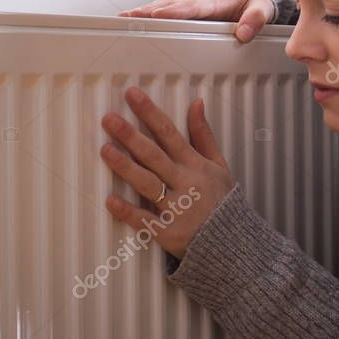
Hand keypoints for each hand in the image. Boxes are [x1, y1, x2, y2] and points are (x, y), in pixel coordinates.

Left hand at [99, 86, 235, 259]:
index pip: (170, 133)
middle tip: (109, 119)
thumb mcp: (219, 165)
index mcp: (196, 165)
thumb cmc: (221, 200)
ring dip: (126, 167)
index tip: (132, 95)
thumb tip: (196, 102)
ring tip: (105, 150)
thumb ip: (203, 134)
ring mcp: (176, 209)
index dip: (150, 113)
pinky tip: (110, 200)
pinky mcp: (167, 232)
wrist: (233, 243)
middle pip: (155, 155)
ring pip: (148, 184)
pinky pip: (145, 221)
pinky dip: (128, 211)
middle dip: (131, 136)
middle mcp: (185, 183)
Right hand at [117, 0, 274, 42]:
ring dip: (143, 12)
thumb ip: (256, 19)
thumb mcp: (262, 7)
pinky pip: (162, 10)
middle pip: (171, 6)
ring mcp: (188, 3)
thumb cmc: (253, 0)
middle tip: (130, 18)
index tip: (161, 14)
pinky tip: (129, 20)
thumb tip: (244, 33)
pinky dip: (145, 14)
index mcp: (216, 1)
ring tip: (122, 19)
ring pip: (162, 7)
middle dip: (150, 11)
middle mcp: (197, 0)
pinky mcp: (183, 8)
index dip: (177, 11)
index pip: (194, 7)